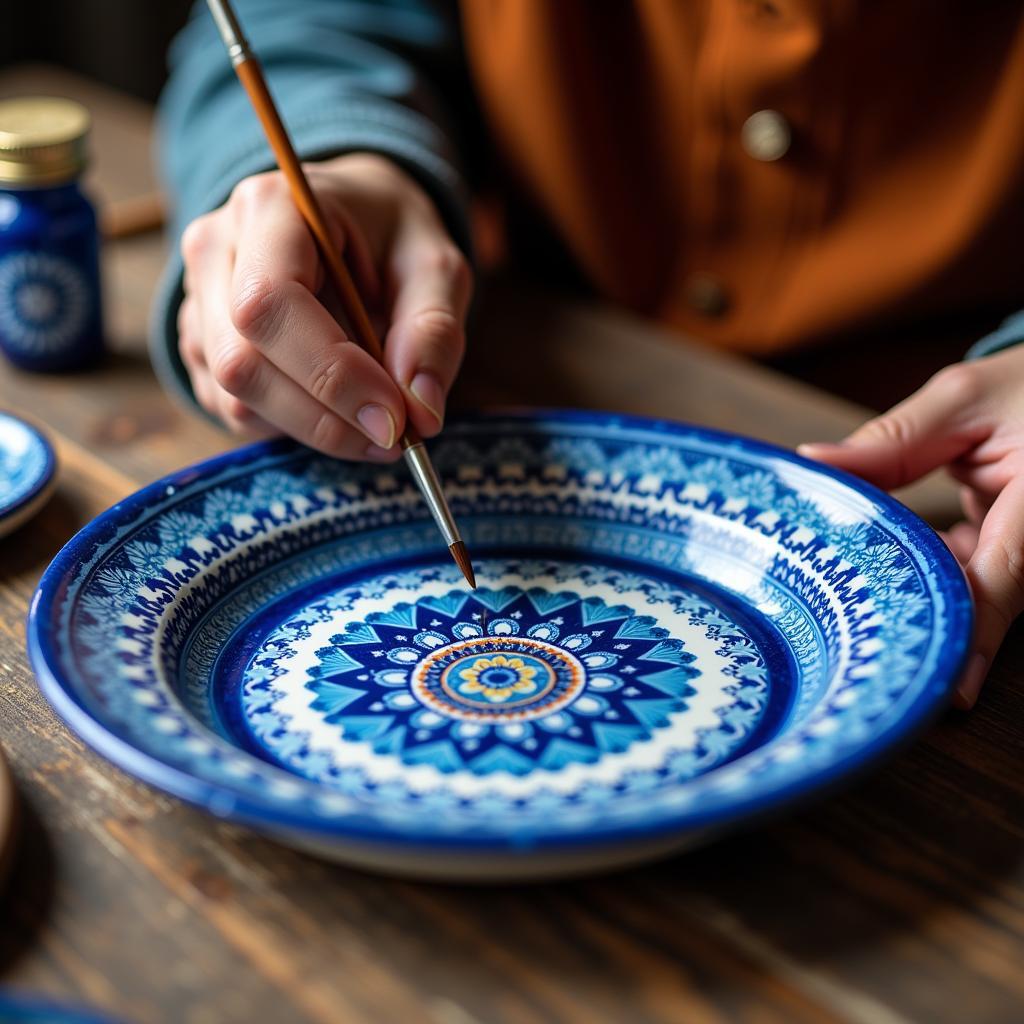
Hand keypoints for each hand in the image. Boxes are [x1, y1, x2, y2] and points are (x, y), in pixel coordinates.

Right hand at [177, 153, 471, 460]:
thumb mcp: (437, 266)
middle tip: (394, 437)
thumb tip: (421, 410)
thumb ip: (434, 330)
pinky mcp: (200, 347)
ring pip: (234, 397)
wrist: (351, 219)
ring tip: (376, 424)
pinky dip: (295, 427)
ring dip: (314, 428)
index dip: (331, 373)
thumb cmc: (393, 237)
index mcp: (271, 209)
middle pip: (241, 362)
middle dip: (325, 417)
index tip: (395, 417)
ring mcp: (197, 302)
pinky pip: (235, 411)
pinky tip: (339, 409)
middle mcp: (216, 251)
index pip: (272, 302)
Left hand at [798, 347, 1023, 708]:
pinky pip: (976, 571)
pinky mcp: (1017, 543)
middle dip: (929, 620)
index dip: (974, 634)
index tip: (953, 691)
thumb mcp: (963, 400)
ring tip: (855, 613)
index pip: (1004, 581)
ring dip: (922, 595)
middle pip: (987, 597)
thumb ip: (892, 441)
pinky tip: (878, 569)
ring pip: (978, 588)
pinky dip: (932, 570)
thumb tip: (813, 463)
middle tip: (867, 654)